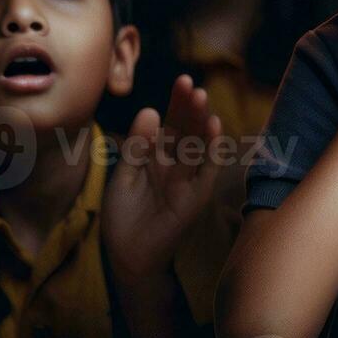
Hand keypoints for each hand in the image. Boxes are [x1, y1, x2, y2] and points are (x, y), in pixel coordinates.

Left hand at [102, 76, 221, 286]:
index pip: (172, 124)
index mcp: (159, 157)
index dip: (177, 103)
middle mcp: (178, 165)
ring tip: (201, 98)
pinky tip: (214, 128)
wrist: (126, 257)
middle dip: (190, 107)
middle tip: (191, 84)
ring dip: (202, 121)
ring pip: (199, 145)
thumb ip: (137, 146)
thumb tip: (150, 110)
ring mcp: (189, 180)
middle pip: (188, 130)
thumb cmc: (124, 217)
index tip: (182, 80)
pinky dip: (212, 150)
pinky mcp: (196, 197)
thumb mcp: (123, 176)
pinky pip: (207, 170)